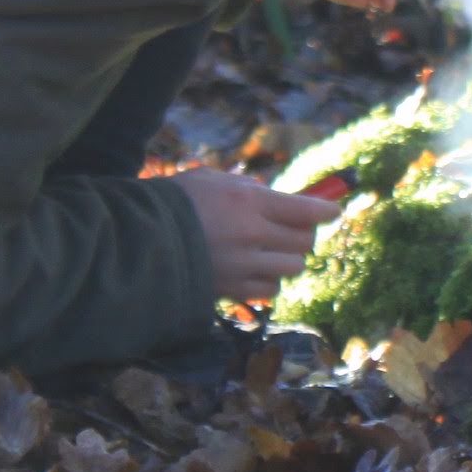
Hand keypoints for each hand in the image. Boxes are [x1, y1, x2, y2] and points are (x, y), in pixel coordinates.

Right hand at [181, 169, 344, 303]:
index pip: (305, 209)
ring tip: (271, 252)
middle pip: (304, 242)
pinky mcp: (232, 290)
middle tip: (296, 230)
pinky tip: (256, 272)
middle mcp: (252, 235)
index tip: (334, 210)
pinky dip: (269, 281)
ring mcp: (243, 266)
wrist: (138, 241)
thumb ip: (246, 189)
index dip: (325, 210)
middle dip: (305, 235)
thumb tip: (273, 197)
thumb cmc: (173, 203)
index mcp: (248, 202)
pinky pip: (270, 290)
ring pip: (291, 268)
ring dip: (287, 259)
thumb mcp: (210, 180)